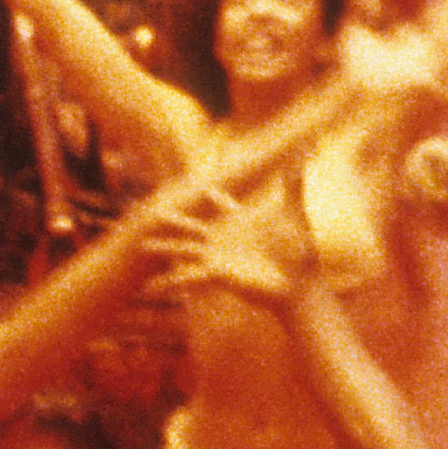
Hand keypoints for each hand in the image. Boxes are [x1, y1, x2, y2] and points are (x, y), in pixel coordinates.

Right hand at [151, 181, 307, 306]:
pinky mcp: (215, 274)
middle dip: (175, 221)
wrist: (296, 283)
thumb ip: (292, 188)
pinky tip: (152, 288)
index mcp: (240, 223)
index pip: (224, 206)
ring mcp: (217, 257)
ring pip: (183, 249)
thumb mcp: (292, 215)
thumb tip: (304, 160)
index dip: (216, 198)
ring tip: (143, 246)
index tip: (204, 189)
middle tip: (156, 213)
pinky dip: (170, 282)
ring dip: (164, 248)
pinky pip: (188, 277)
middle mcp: (224, 240)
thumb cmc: (297, 251)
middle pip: (193, 227)